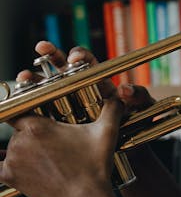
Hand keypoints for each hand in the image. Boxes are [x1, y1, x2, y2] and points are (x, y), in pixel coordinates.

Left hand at [0, 98, 123, 196]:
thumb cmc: (94, 166)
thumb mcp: (106, 131)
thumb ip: (112, 108)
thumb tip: (119, 96)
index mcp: (38, 127)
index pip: (19, 108)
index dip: (27, 108)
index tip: (36, 112)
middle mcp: (20, 141)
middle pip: (18, 128)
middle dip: (32, 131)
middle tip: (52, 139)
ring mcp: (13, 161)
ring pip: (12, 145)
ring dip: (23, 147)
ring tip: (46, 154)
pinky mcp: (9, 177)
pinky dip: (4, 162)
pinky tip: (15, 162)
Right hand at [17, 41, 154, 111]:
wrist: (129, 150)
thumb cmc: (138, 123)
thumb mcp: (143, 107)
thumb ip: (139, 95)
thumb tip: (125, 89)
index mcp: (99, 82)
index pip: (88, 62)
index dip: (80, 55)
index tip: (74, 57)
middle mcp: (81, 90)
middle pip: (62, 68)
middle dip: (50, 55)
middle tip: (41, 47)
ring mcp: (67, 106)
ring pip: (48, 89)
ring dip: (35, 81)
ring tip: (25, 76)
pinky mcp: (58, 124)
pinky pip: (42, 113)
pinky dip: (31, 107)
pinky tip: (20, 105)